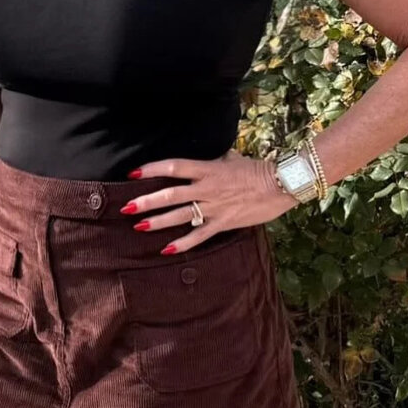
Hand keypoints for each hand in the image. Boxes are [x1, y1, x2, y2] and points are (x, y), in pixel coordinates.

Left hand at [123, 149, 297, 254]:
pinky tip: (166, 249)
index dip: (152, 169)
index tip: (133, 173)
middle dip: (147, 201)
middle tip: (126, 207)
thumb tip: (205, 158)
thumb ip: (213, 161)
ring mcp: (214, 207)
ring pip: (181, 215)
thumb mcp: (231, 159)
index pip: (174, 166)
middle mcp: (207, 188)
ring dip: (158, 221)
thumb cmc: (257, 169)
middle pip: (170, 194)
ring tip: (138, 226)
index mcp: (208, 169)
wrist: (281, 185)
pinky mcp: (223, 223)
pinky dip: (183, 243)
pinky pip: (199, 235)